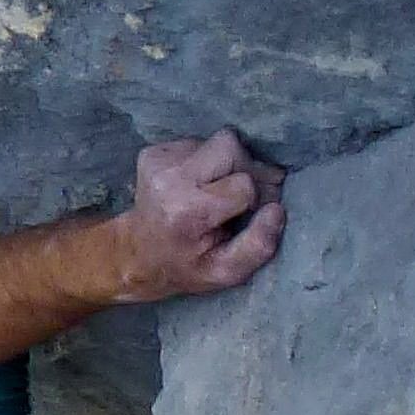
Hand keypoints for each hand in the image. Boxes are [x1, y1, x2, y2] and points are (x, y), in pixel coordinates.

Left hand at [122, 132, 286, 303]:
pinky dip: (208, 161)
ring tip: (216, 192)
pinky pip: (199, 143)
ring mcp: (157, 160)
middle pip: (230, 147)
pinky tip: (199, 184)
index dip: (255, 198)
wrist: (138, 253)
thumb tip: (277, 208)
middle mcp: (168, 178)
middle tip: (240, 198)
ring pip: (217, 142)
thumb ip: (258, 244)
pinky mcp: (152, 151)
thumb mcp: (227, 272)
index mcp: (186, 209)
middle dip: (245, 168)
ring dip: (226, 164)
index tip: (247, 215)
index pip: (244, 184)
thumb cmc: (186, 265)